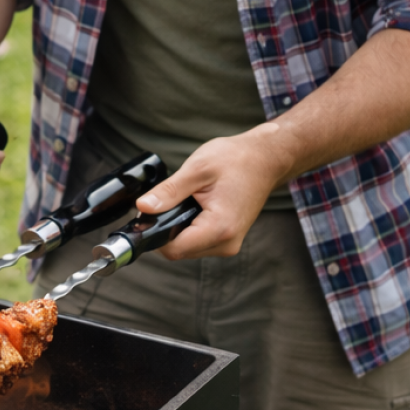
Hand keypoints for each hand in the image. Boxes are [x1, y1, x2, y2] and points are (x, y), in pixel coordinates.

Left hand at [133, 124, 291, 259]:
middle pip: (179, 250)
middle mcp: (226, 243)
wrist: (265, 159)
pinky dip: (188, 227)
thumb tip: (143, 207)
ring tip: (183, 201)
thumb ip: (169, 192)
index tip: (144, 216)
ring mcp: (229, 243)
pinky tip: (192, 207)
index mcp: (219, 228)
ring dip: (177, 229)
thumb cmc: (236, 160)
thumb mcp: (197, 170)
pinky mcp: (228, 239)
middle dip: (164, 230)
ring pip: (187, 247)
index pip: (173, 249)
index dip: (153, 234)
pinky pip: (198, 241)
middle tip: (163, 202)